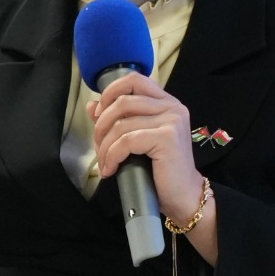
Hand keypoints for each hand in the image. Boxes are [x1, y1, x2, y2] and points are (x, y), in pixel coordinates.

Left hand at [88, 73, 206, 224]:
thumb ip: (117, 119)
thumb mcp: (136, 140)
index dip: (110, 92)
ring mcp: (171, 121)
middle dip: (102, 124)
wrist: (183, 196)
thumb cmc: (161, 170)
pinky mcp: (167, 138)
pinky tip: (110, 169)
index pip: (134, 80)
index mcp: (167, 102)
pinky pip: (126, 141)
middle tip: (98, 145)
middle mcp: (172, 107)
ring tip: (104, 163)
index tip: (98, 114)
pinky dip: (112, 156)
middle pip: (123, 101)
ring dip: (105, 146)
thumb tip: (91, 105)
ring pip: (121, 124)